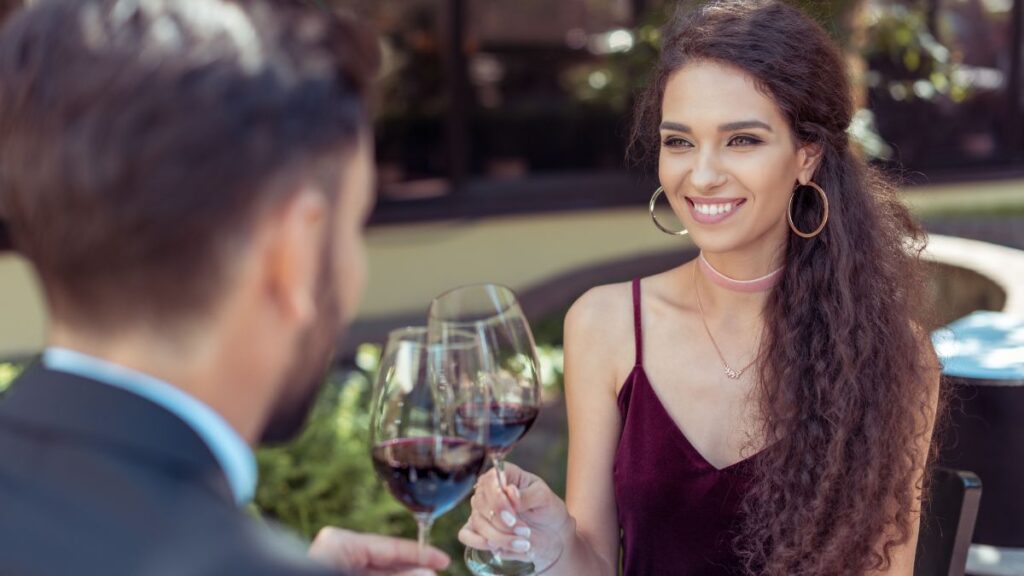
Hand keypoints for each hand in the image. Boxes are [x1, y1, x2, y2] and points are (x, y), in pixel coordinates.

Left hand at [308, 527, 449, 575]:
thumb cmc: (320, 574)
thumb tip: (428, 574)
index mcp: (340, 543)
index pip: (389, 546)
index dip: (419, 554)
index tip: (442, 560)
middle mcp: (338, 552)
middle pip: (386, 562)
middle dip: (412, 571)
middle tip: (438, 574)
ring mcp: (337, 566)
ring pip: (379, 574)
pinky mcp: (335, 575)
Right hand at [459, 463, 569, 562]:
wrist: (551, 534)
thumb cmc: (546, 509)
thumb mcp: (543, 497)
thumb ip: (527, 494)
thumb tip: (510, 492)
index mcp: (504, 475)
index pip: (489, 481)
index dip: (498, 500)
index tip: (513, 516)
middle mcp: (488, 491)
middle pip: (481, 504)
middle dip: (502, 523)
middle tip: (525, 531)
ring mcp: (482, 510)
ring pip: (478, 522)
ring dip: (500, 537)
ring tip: (523, 543)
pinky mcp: (478, 530)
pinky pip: (466, 535)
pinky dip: (480, 543)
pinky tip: (499, 548)